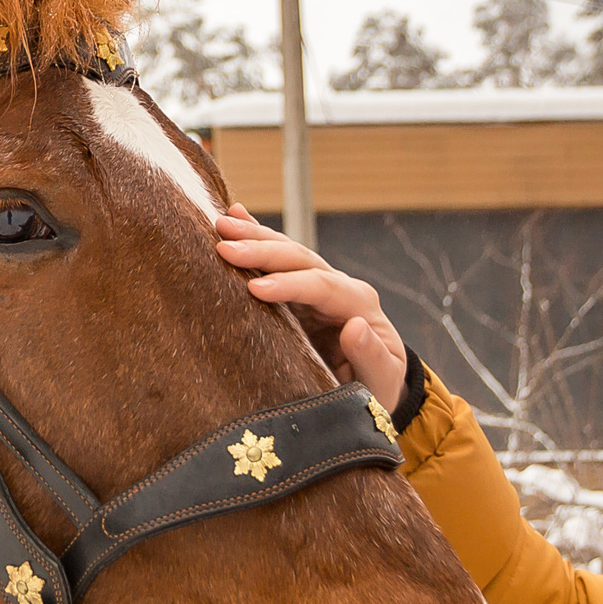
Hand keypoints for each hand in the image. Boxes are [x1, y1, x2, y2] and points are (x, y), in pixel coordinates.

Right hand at [214, 204, 408, 412]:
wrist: (374, 388)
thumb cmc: (377, 389)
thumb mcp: (381, 381)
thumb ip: (371, 356)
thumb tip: (355, 326)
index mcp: (359, 305)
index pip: (322, 287)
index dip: (290, 284)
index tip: (257, 288)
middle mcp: (339, 288)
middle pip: (301, 260)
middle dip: (264, 251)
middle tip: (225, 247)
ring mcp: (317, 287)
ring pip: (286, 253)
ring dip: (254, 237)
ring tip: (221, 226)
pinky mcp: (298, 294)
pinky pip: (275, 262)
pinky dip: (257, 236)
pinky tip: (236, 214)